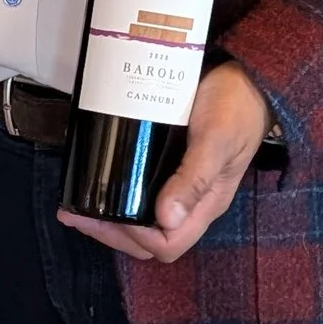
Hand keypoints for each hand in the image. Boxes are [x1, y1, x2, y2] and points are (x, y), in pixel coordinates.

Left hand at [60, 61, 271, 265]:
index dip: (136, 238)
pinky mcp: (168, 168)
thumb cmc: (235, 107)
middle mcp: (192, 203)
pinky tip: (95, 183)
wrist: (248, 79)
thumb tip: (166, 219)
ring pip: (141, 221)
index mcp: (207, 204)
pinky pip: (140, 195)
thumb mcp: (216, 140)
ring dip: (108, 219)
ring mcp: (180, 187)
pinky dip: (114, 197)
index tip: (107, 216)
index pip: (169, 244)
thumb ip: (195, 178)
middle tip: (75, 213)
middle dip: (111, 233)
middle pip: (150, 239)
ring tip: (75, 205)